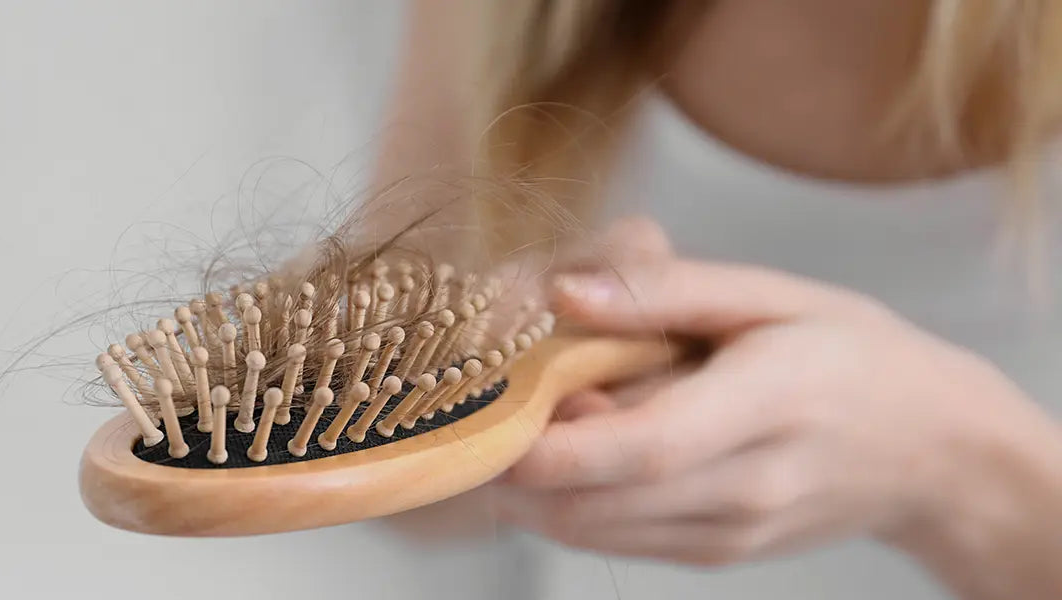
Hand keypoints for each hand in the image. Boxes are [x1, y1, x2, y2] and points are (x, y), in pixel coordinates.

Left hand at [492, 218, 1059, 568]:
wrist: (933, 450)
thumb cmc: (852, 354)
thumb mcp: (772, 296)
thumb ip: (663, 293)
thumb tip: (562, 293)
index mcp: (768, 404)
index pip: (642, 446)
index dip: (549, 445)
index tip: (483, 416)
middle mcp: (746, 486)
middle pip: (596, 501)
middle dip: (511, 466)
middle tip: (473, 409)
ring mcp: (731, 532)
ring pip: (591, 530)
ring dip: (530, 488)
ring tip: (513, 423)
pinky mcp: (717, 553)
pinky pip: (615, 538)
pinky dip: (567, 502)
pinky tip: (566, 451)